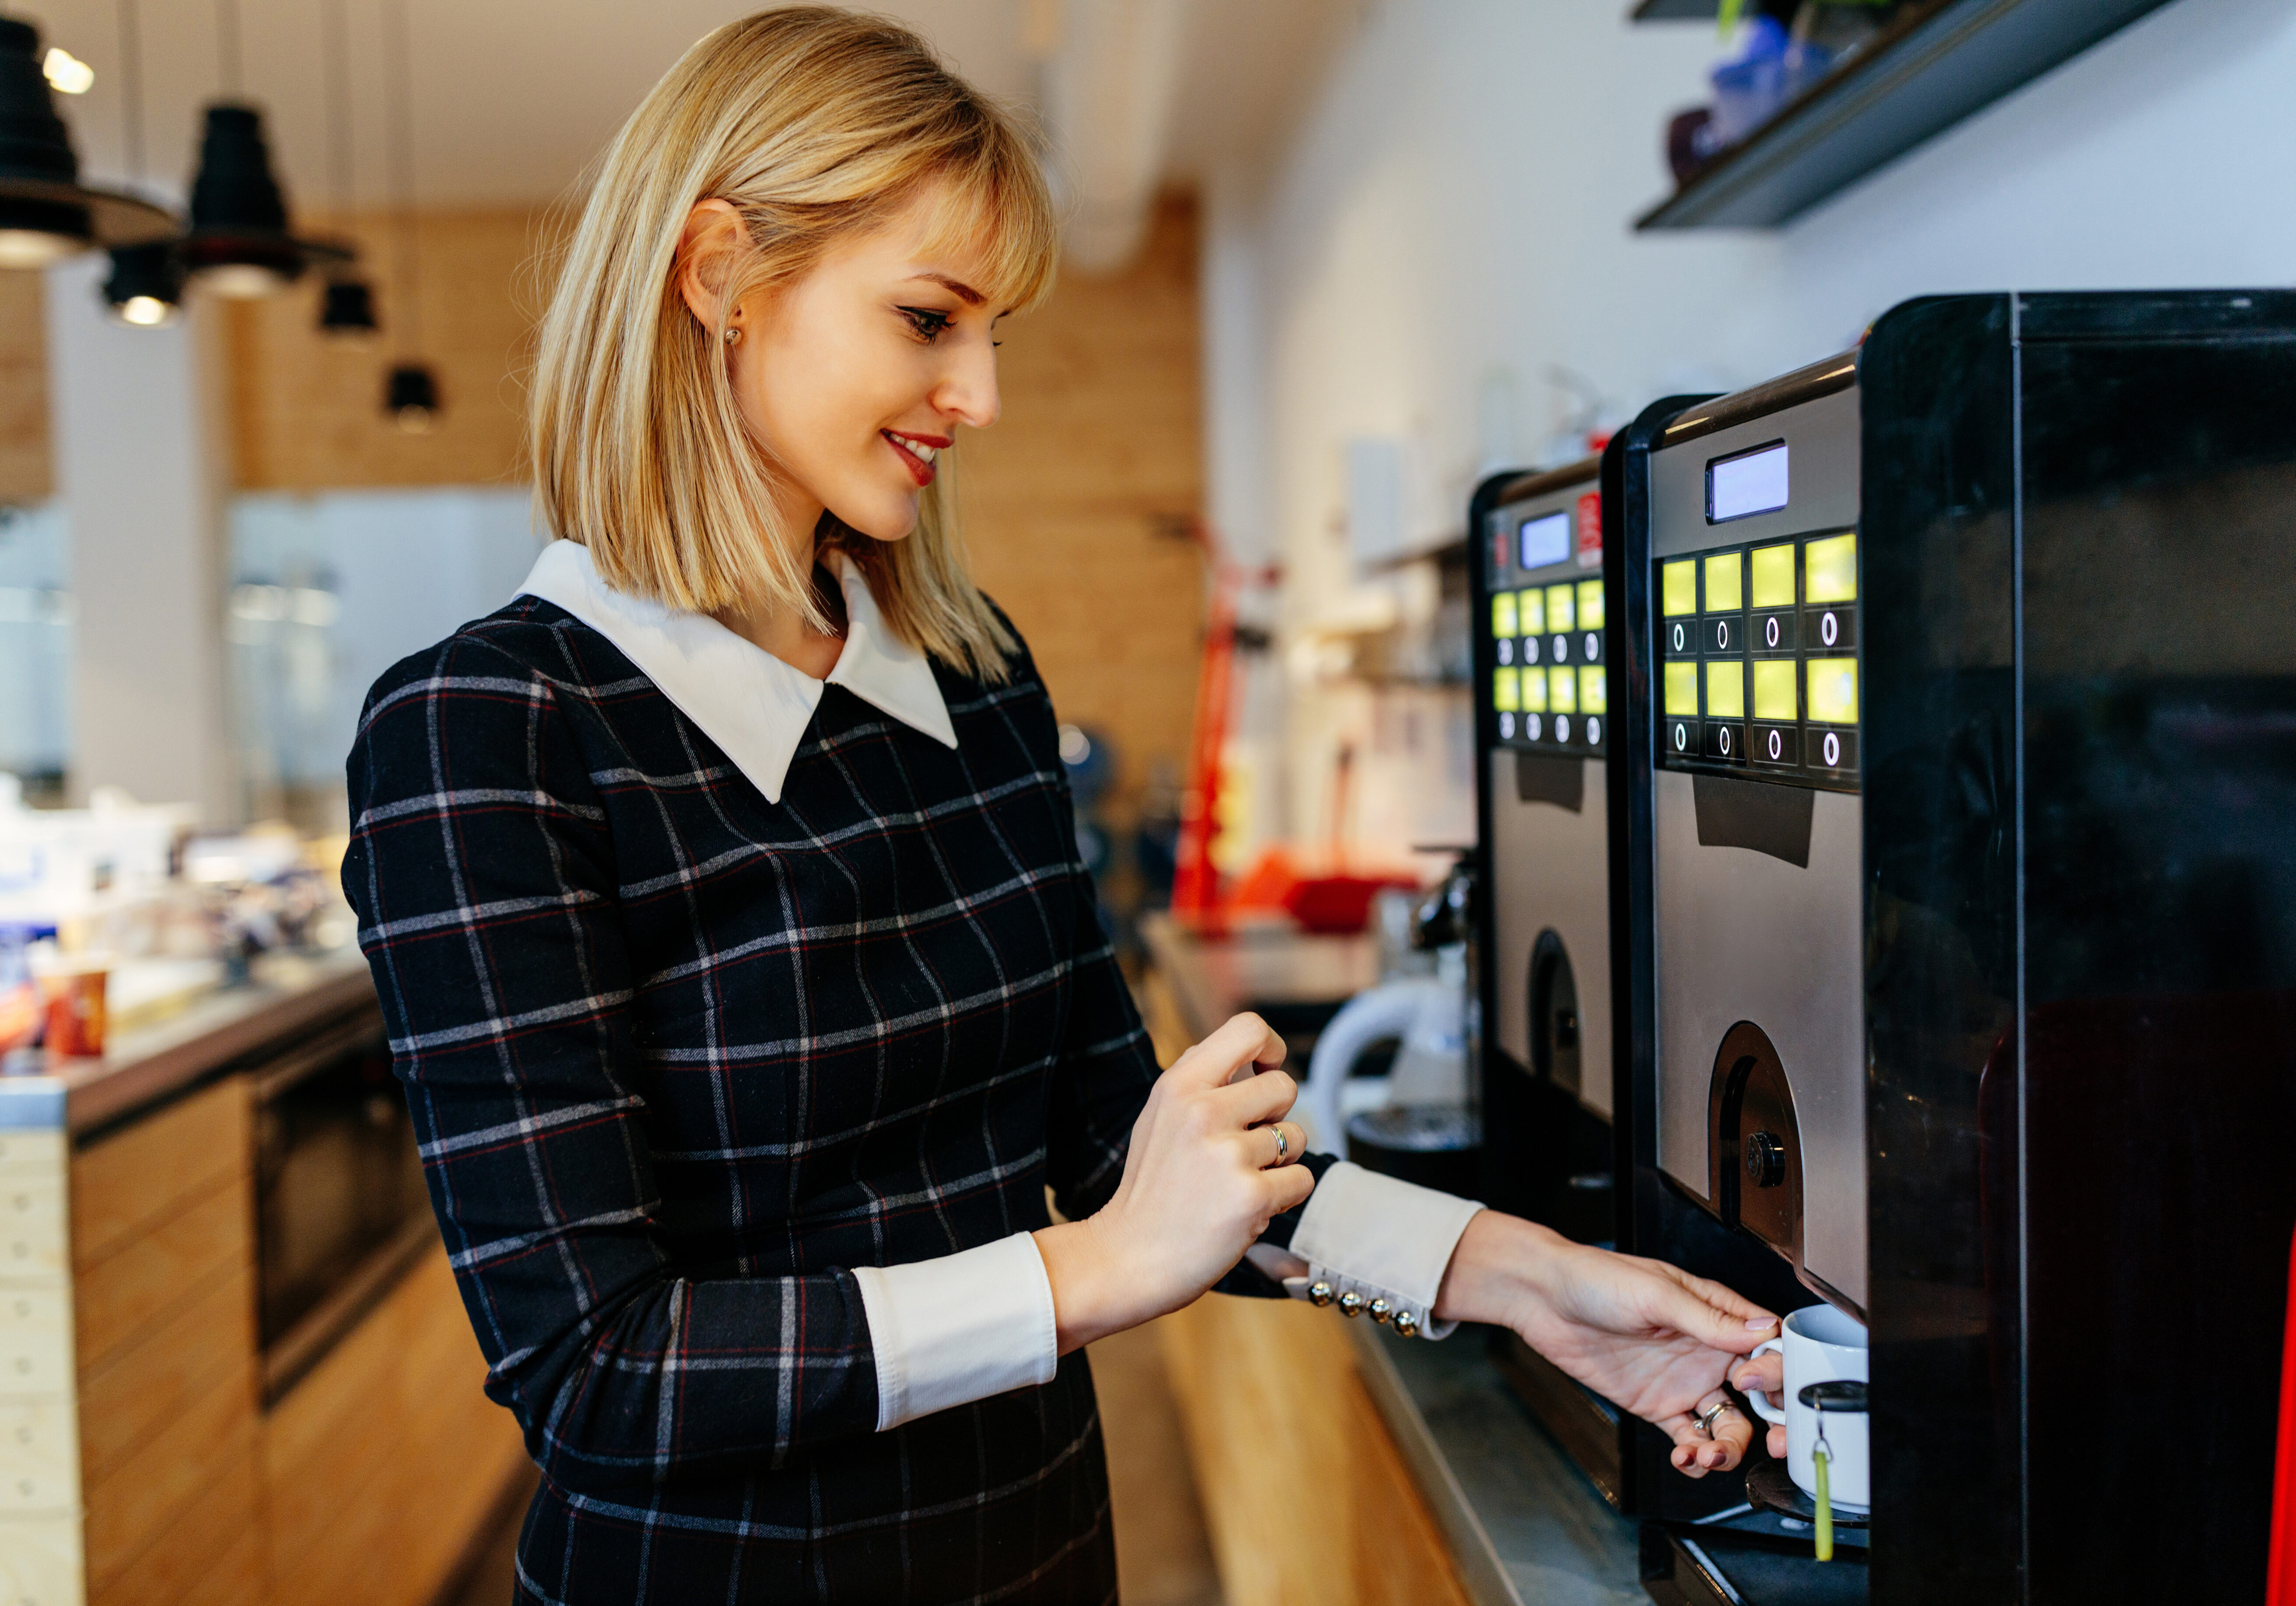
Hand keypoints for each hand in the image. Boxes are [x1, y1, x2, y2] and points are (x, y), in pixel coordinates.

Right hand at [1034, 1013, 1314, 1352]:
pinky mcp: (1251, 1197)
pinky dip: (1285, 1195)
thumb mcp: (1159, 1116)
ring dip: (1279, 1161)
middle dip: (1277, 1117)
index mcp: (1179, 1084)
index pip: (1249, 1027)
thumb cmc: (1150, 1188)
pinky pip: (1302, 1179)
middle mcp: (1203, 1112)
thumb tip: (1250, 1052)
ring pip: (1298, 1136)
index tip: (1265, 1072)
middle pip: (1285, 1086)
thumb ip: (1200, 1080)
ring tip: (1237, 1182)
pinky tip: (1248, 1208)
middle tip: (1245, 1146)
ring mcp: (1228, 1155)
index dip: (1271, 1048)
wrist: (1128, 1258)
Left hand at [1432, 1212, 1779, 1477]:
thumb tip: (1762, 1330)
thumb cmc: (1596, 1278)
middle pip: (1760, 1393)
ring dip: (1729, 1446)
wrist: (1543, 1298)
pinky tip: (1686, 1458)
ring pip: (1728, 1423)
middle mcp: (1707, 1349)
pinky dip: (1695, 1455)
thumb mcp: (1656, 1293)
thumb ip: (1710, 1319)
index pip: (1768, 1346)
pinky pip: (1689, 1437)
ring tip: (1710, 1455)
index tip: (1754, 1383)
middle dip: (1773, 1420)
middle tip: (1770, 1440)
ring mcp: (1684, 1380)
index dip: (1776, 1370)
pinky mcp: (1657, 1404)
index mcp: (1717, 1313)